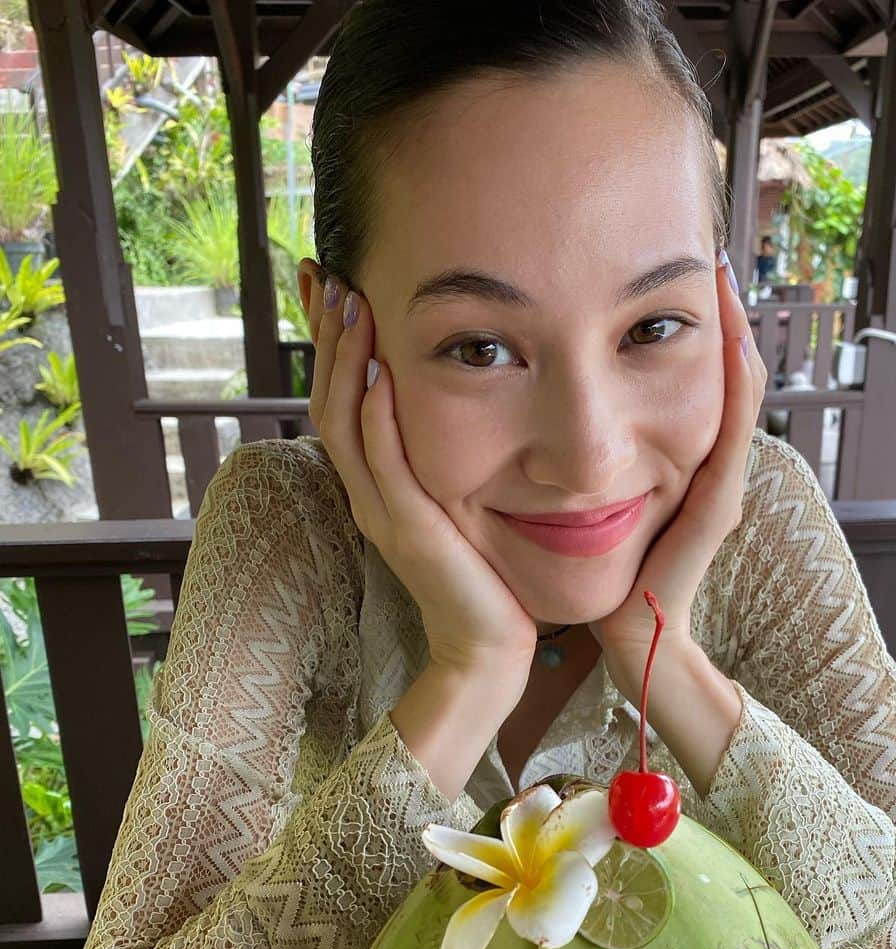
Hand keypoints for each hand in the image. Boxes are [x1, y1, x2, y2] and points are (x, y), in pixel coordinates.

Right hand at [308, 277, 538, 685]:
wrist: (487, 644)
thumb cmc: (481, 574)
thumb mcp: (453, 500)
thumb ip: (438, 458)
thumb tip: (444, 408)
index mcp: (375, 484)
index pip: (339, 399)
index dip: (330, 342)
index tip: (331, 282)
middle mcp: (367, 493)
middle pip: (328, 401)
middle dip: (326, 335)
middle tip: (325, 274)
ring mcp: (382, 512)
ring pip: (345, 425)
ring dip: (345, 361)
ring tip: (348, 303)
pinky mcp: (411, 531)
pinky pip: (385, 466)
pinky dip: (378, 418)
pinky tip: (380, 373)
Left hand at [588, 252, 766, 661]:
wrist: (624, 633)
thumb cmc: (597, 569)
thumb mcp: (587, 491)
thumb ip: (579, 447)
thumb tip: (536, 397)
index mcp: (675, 455)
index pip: (683, 372)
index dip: (680, 319)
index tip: (670, 264)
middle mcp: (704, 462)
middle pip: (722, 370)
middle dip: (717, 311)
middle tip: (710, 249)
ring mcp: (718, 482)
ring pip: (738, 391)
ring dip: (734, 331)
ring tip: (724, 275)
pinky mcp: (717, 506)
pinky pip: (732, 432)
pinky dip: (737, 384)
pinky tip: (731, 337)